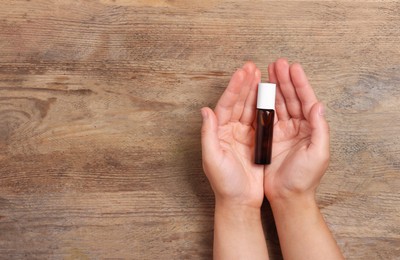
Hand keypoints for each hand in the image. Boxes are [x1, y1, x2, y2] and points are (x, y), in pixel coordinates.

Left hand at [201, 62, 263, 208]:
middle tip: (253, 67)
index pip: (225, 105)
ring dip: (255, 92)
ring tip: (262, 75)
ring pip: (250, 109)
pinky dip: (265, 108)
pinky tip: (270, 96)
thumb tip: (205, 110)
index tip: (242, 73)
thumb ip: (208, 134)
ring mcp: (244, 135)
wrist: (240, 201)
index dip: (234, 88)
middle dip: (245, 84)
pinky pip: (261, 121)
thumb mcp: (212, 159)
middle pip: (238, 103)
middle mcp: (230, 131)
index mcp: (219, 132)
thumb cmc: (224, 183)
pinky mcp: (256, 142)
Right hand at [264, 58, 329, 201]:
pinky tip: (258, 91)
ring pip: (278, 104)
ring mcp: (282, 131)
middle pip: (291, 98)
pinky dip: (262, 103)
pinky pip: (265, 116)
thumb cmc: (304, 178)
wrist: (286, 196)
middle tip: (277, 63)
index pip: (306, 100)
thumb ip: (320, 129)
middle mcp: (297, 127)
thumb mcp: (318, 154)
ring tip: (267, 71)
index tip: (293, 67)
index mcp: (311, 128)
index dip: (300, 83)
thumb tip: (318, 105)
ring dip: (273, 87)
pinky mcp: (269, 137)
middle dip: (284, 80)